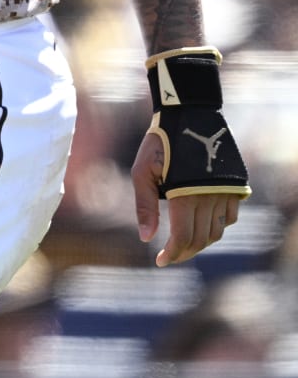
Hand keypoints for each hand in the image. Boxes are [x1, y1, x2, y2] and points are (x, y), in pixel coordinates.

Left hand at [132, 48, 249, 266]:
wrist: (190, 116)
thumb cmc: (158, 143)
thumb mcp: (142, 172)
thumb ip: (145, 206)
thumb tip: (146, 238)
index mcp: (186, 195)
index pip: (183, 238)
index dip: (172, 254)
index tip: (160, 261)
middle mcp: (211, 197)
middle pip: (201, 239)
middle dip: (184, 252)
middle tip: (168, 256)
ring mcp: (226, 193)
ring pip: (217, 231)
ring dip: (200, 242)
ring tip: (182, 243)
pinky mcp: (236, 186)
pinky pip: (229, 217)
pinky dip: (216, 227)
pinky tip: (200, 224)